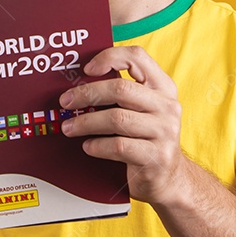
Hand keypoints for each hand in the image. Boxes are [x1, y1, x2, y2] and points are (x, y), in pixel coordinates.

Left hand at [60, 45, 188, 206]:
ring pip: (117, 119)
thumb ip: (122, 93)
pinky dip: (98, 146)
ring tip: (69, 128)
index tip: (86, 69)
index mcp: (163, 87)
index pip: (137, 57)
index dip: (109, 57)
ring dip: (86, 123)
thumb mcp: (141, 110)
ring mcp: (165, 132)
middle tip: (65, 102)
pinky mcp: (157, 157)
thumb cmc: (146, 139)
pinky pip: (119, 146)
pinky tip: (88, 146)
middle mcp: (167, 106)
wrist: (169, 179)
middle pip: (121, 89)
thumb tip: (79, 83)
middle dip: (87, 94)